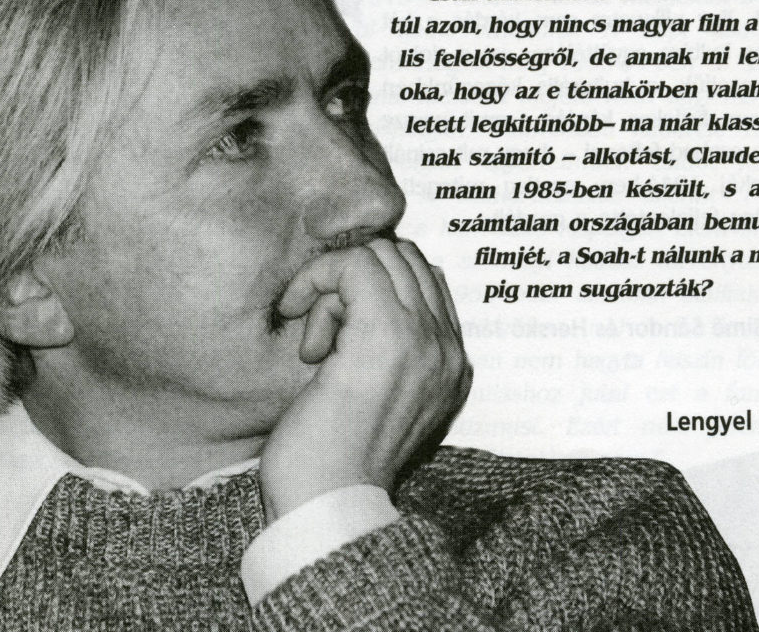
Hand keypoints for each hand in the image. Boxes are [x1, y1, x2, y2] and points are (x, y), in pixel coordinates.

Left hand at [259, 238, 471, 522]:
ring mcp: (423, 341)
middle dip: (350, 280)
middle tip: (321, 338)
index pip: (422, 277)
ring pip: (377, 254)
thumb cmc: (332, 453)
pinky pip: (353, 265)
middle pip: (402, 256)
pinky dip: (316, 284)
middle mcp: (448, 349)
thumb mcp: (373, 393)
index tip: (334, 331)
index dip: (368, 285)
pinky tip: (307, 344)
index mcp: (451, 363)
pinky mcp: (384, 337)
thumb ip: (385, 344)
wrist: (327, 504)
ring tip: (318, 348)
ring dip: (332, 289)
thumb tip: (355, 288)